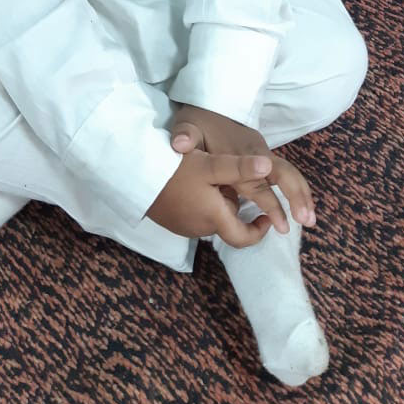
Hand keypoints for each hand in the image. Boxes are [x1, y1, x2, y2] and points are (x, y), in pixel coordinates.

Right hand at [147, 149, 273, 246]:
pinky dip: (198, 203)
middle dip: (230, 203)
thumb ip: (240, 167)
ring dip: (214, 202)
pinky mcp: (170, 220)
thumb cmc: (175, 170)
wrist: (135, 174)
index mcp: (215, 219)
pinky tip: (189, 182)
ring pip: (209, 217)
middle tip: (226, 180)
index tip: (266, 217)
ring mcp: (182, 226)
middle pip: (225, 222)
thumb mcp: (210, 165)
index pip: (243, 238)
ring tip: (206, 177)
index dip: (258, 231)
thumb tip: (269, 166)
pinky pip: (193, 215)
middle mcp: (200, 228)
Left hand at [170, 105, 315, 233]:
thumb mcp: (187, 125)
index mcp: (238, 153)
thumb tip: (179, 144)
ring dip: (301, 194)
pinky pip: (284, 172)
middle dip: (297, 196)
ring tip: (311, 220)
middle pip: (283, 174)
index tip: (282, 224)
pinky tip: (302, 206)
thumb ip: (184, 135)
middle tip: (308, 220)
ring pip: (288, 173)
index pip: (258, 181)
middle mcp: (256, 153)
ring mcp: (262, 152)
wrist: (209, 101)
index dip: (271, 202)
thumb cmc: (198, 120)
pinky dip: (296, 188)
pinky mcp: (262, 154)